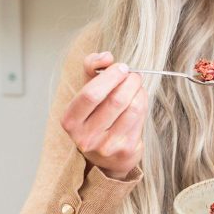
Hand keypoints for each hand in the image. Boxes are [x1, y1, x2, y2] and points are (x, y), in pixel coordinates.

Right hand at [60, 51, 148, 180]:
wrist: (105, 156)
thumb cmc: (95, 115)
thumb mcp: (86, 91)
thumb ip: (91, 68)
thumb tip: (106, 57)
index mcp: (70, 121)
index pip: (90, 95)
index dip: (110, 77)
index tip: (121, 67)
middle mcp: (86, 137)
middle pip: (116, 101)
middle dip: (130, 81)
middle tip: (134, 74)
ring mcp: (107, 146)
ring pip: (132, 109)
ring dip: (139, 91)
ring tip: (137, 85)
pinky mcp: (126, 150)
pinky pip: (140, 118)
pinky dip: (143, 103)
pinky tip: (139, 99)